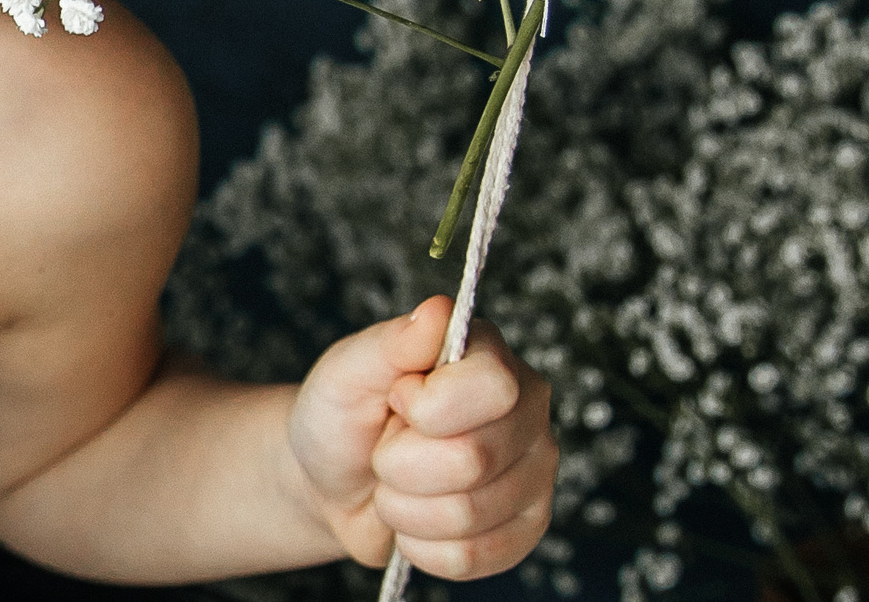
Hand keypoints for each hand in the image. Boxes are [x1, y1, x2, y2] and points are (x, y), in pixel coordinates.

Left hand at [286, 295, 556, 580]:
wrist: (333, 482)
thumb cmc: (342, 416)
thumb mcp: (347, 371)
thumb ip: (390, 342)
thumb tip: (438, 310)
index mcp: (490, 356)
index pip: (493, 388)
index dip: (427, 407)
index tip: (396, 400)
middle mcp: (528, 410)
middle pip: (474, 459)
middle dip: (400, 463)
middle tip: (386, 447)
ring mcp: (535, 473)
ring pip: (468, 514)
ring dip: (404, 506)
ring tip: (395, 482)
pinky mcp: (526, 530)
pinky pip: (473, 557)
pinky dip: (422, 546)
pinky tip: (414, 520)